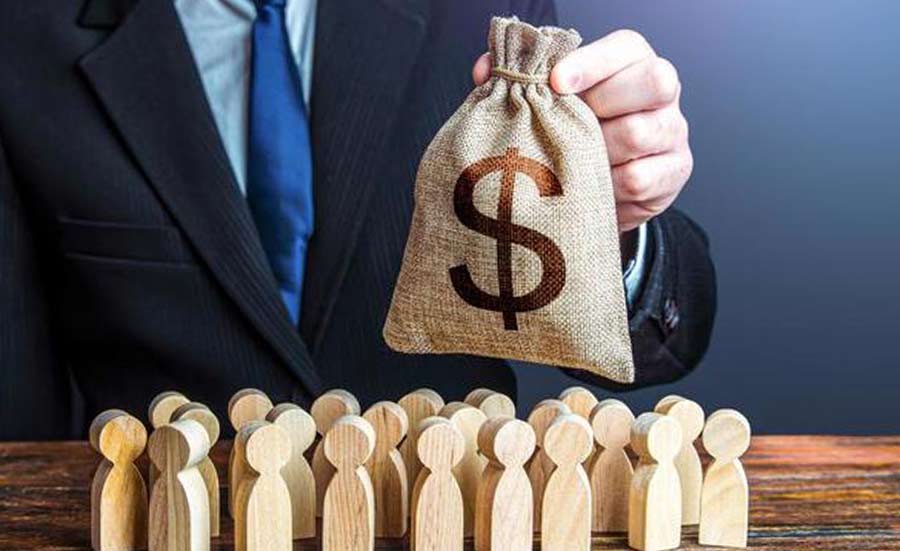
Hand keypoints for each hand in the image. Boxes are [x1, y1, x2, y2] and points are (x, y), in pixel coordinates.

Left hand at [473, 30, 691, 232]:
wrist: (600, 187)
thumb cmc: (573, 132)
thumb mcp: (550, 102)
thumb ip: (518, 80)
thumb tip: (483, 70)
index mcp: (632, 62)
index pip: (626, 49)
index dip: (591, 63)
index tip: (555, 81)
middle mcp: (662, 92)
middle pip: (653, 81)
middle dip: (603, 103)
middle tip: (569, 125)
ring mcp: (673, 131)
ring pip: (639, 133)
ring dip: (597, 151)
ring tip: (573, 161)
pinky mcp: (674, 172)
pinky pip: (640, 179)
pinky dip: (608, 186)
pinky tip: (591, 186)